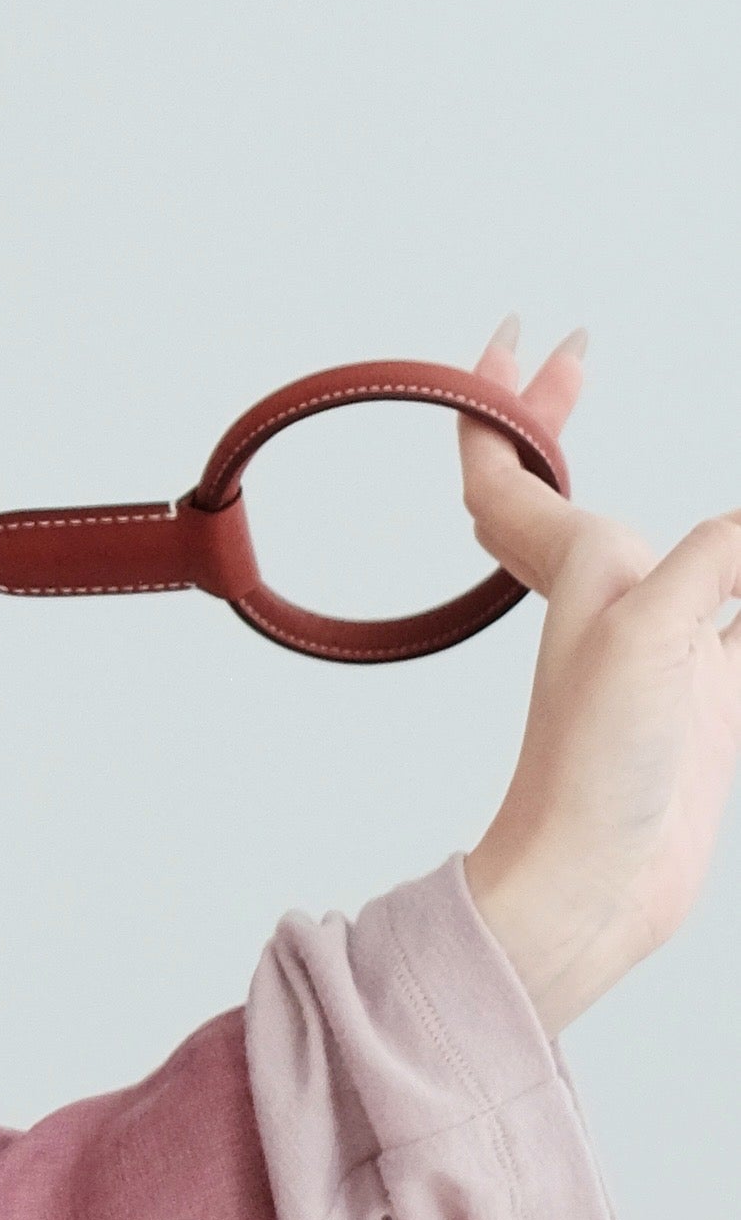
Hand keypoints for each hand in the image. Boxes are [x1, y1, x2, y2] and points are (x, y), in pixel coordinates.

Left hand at [456, 323, 740, 1037]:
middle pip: (563, 487)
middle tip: (570, 354)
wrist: (594, 887)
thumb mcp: (652, 636)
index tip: (515, 333)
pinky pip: (732, 613)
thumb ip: (713, 563)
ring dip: (658, 488)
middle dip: (555, 415)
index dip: (502, 395)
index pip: (510, 461)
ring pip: (651, 541)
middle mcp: (606, 598)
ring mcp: (657, 647)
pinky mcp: (703, 697)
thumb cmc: (592, 769)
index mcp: (576, 567)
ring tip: (665, 468)